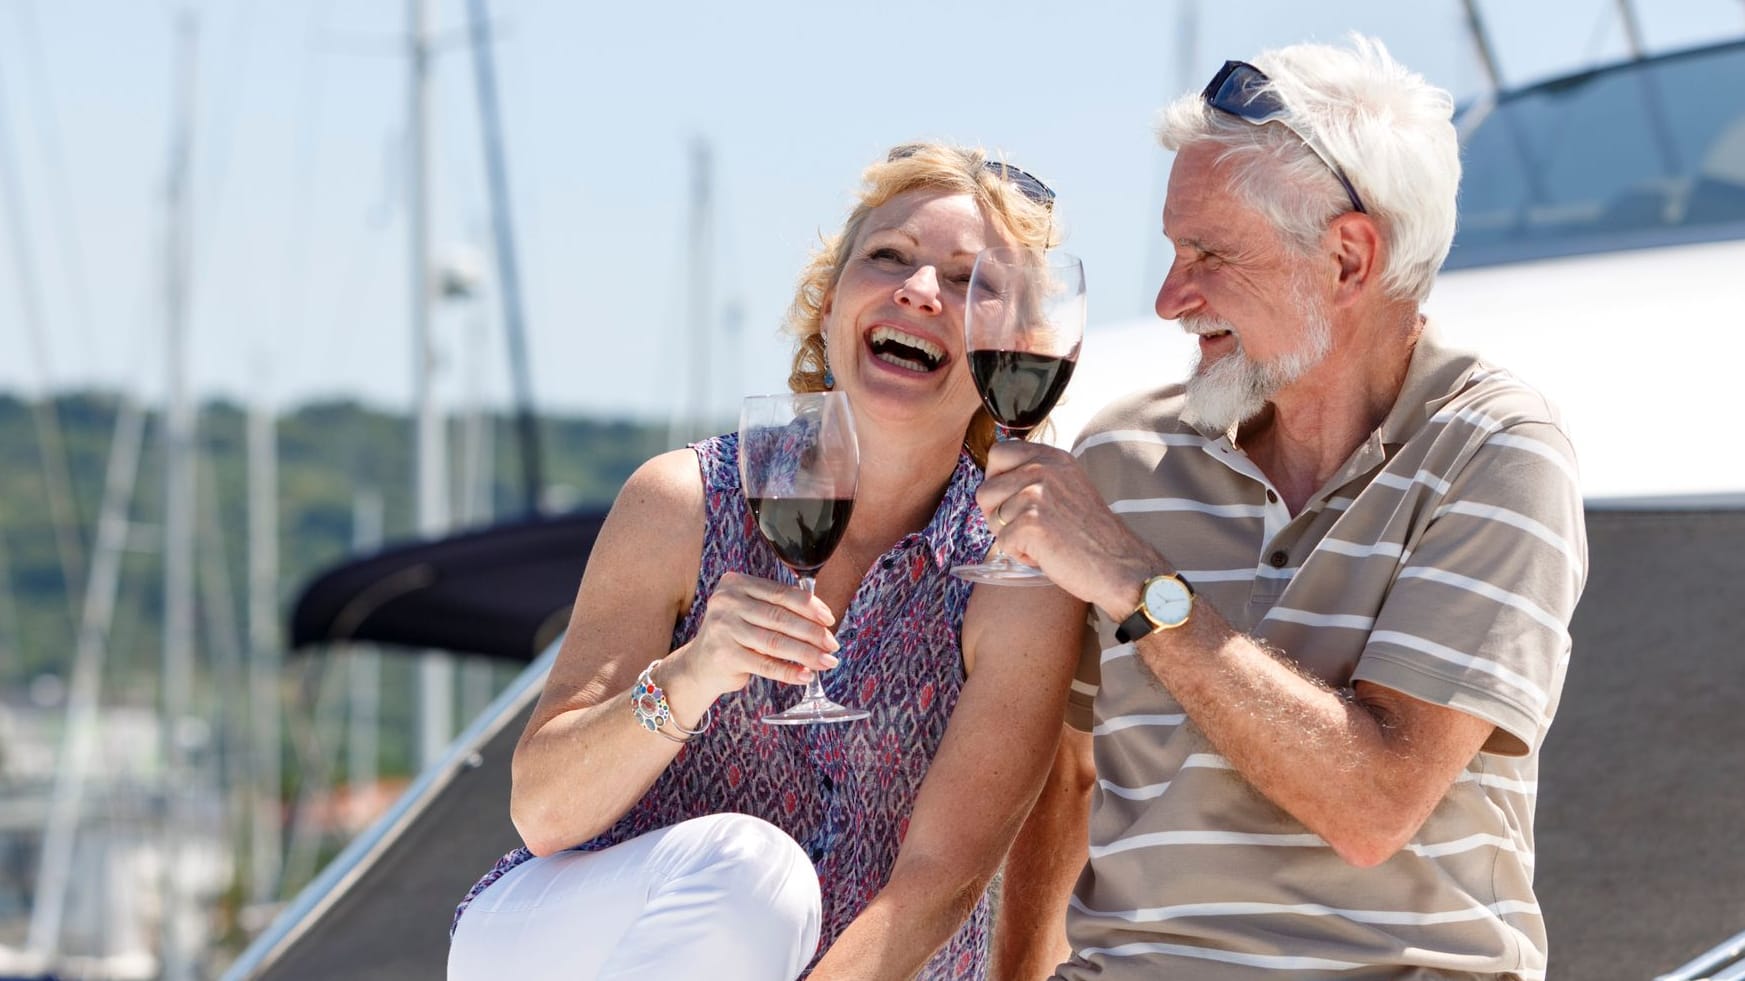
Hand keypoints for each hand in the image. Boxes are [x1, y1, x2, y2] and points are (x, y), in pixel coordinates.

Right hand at [665, 572, 841, 698]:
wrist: (699, 665)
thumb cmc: (734, 636)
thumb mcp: (749, 612)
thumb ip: (776, 608)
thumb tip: (823, 620)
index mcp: (736, 584)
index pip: (780, 593)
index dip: (809, 606)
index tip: (829, 618)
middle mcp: (727, 603)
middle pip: (780, 617)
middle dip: (812, 632)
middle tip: (832, 644)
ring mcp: (724, 629)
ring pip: (776, 642)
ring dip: (806, 654)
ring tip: (827, 662)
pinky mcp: (725, 656)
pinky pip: (766, 665)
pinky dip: (789, 672)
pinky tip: (806, 675)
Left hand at [978, 441, 1163, 616]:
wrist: (1120, 566)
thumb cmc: (1092, 535)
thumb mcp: (1068, 486)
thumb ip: (1037, 476)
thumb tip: (994, 480)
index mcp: (1053, 457)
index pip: (998, 453)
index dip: (995, 480)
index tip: (1010, 499)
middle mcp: (1044, 469)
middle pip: (986, 489)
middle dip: (996, 515)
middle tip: (1026, 529)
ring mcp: (1036, 494)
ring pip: (992, 518)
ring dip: (1010, 536)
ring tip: (1043, 542)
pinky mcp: (1031, 523)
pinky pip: (1002, 543)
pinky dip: (1020, 555)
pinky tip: (1047, 555)